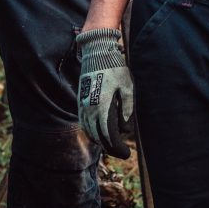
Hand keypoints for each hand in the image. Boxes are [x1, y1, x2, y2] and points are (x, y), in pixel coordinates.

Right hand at [74, 26, 134, 157]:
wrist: (97, 54)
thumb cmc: (115, 69)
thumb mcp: (128, 88)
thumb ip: (127, 109)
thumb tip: (125, 129)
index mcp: (102, 106)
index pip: (108, 135)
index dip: (117, 147)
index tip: (126, 154)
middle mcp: (89, 108)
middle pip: (97, 136)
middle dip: (110, 147)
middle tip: (121, 152)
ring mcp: (83, 105)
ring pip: (89, 130)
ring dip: (100, 140)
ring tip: (111, 145)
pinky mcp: (80, 101)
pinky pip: (83, 122)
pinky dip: (91, 131)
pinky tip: (98, 134)